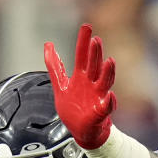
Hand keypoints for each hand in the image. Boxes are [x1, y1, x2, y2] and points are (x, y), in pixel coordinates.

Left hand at [44, 24, 116, 149]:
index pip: (82, 55)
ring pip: (104, 82)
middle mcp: (91, 84)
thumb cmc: (74, 109)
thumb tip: (48, 45)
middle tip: (96, 40)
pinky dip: (109, 102)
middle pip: (94, 66)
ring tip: (109, 62)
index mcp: (81, 77)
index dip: (83, 41)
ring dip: (107, 72)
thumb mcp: (60, 85)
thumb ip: (54, 66)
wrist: (81, 131)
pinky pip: (106, 107)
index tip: (87, 26)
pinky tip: (110, 96)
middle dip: (95, 53)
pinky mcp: (100, 113)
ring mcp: (98, 97)